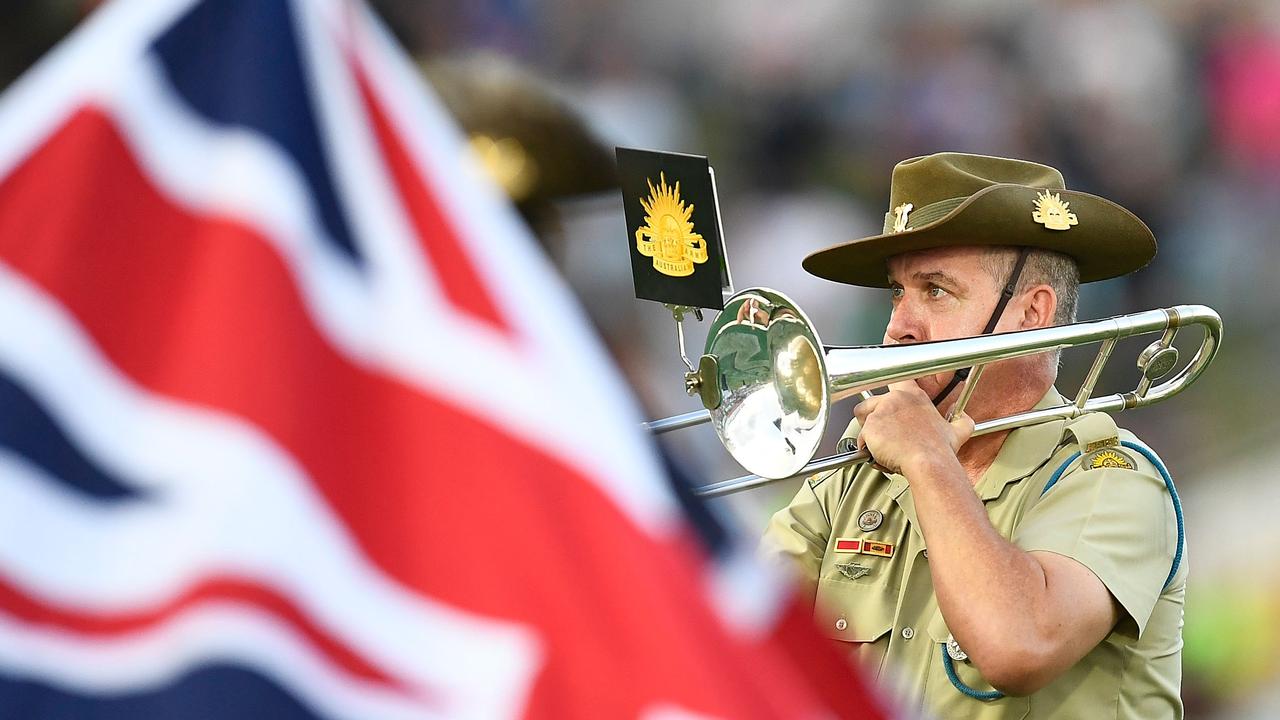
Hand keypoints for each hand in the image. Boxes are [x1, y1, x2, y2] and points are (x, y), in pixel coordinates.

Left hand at [852, 381, 974, 475]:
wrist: (929, 464)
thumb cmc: (940, 451)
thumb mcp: (959, 431)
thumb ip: (962, 420)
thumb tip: (966, 418)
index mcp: (914, 396)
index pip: (896, 379)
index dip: (888, 389)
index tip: (886, 398)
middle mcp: (895, 399)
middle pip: (870, 402)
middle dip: (871, 418)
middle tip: (884, 435)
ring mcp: (881, 412)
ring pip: (861, 418)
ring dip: (867, 432)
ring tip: (881, 445)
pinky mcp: (870, 427)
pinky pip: (861, 438)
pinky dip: (867, 449)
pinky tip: (881, 456)